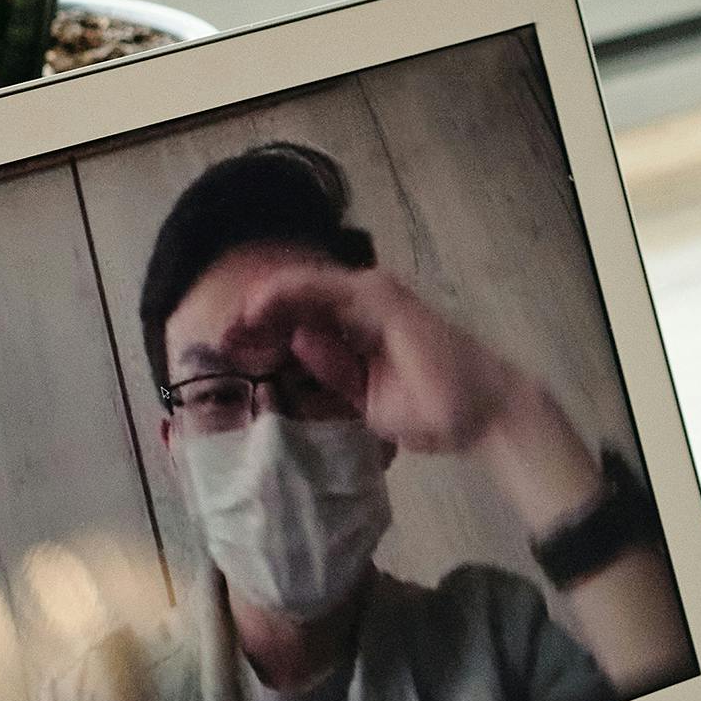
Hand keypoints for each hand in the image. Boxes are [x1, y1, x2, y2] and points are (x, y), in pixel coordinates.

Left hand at [221, 254, 592, 518]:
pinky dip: (283, 294)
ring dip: (260, 304)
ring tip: (229, 327)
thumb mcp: (365, 396)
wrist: (481, 413)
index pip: (301, 317)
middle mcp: (364, 301)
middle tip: (219, 340)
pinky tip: (255, 309)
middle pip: (295, 299)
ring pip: (301, 287)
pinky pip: (318, 287)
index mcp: (361, 325)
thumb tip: (296, 341)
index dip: (262, 330)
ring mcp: (372, 295)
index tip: (230, 353)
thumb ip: (333, 369)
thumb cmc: (434, 410)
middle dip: (252, 317)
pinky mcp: (377, 297)